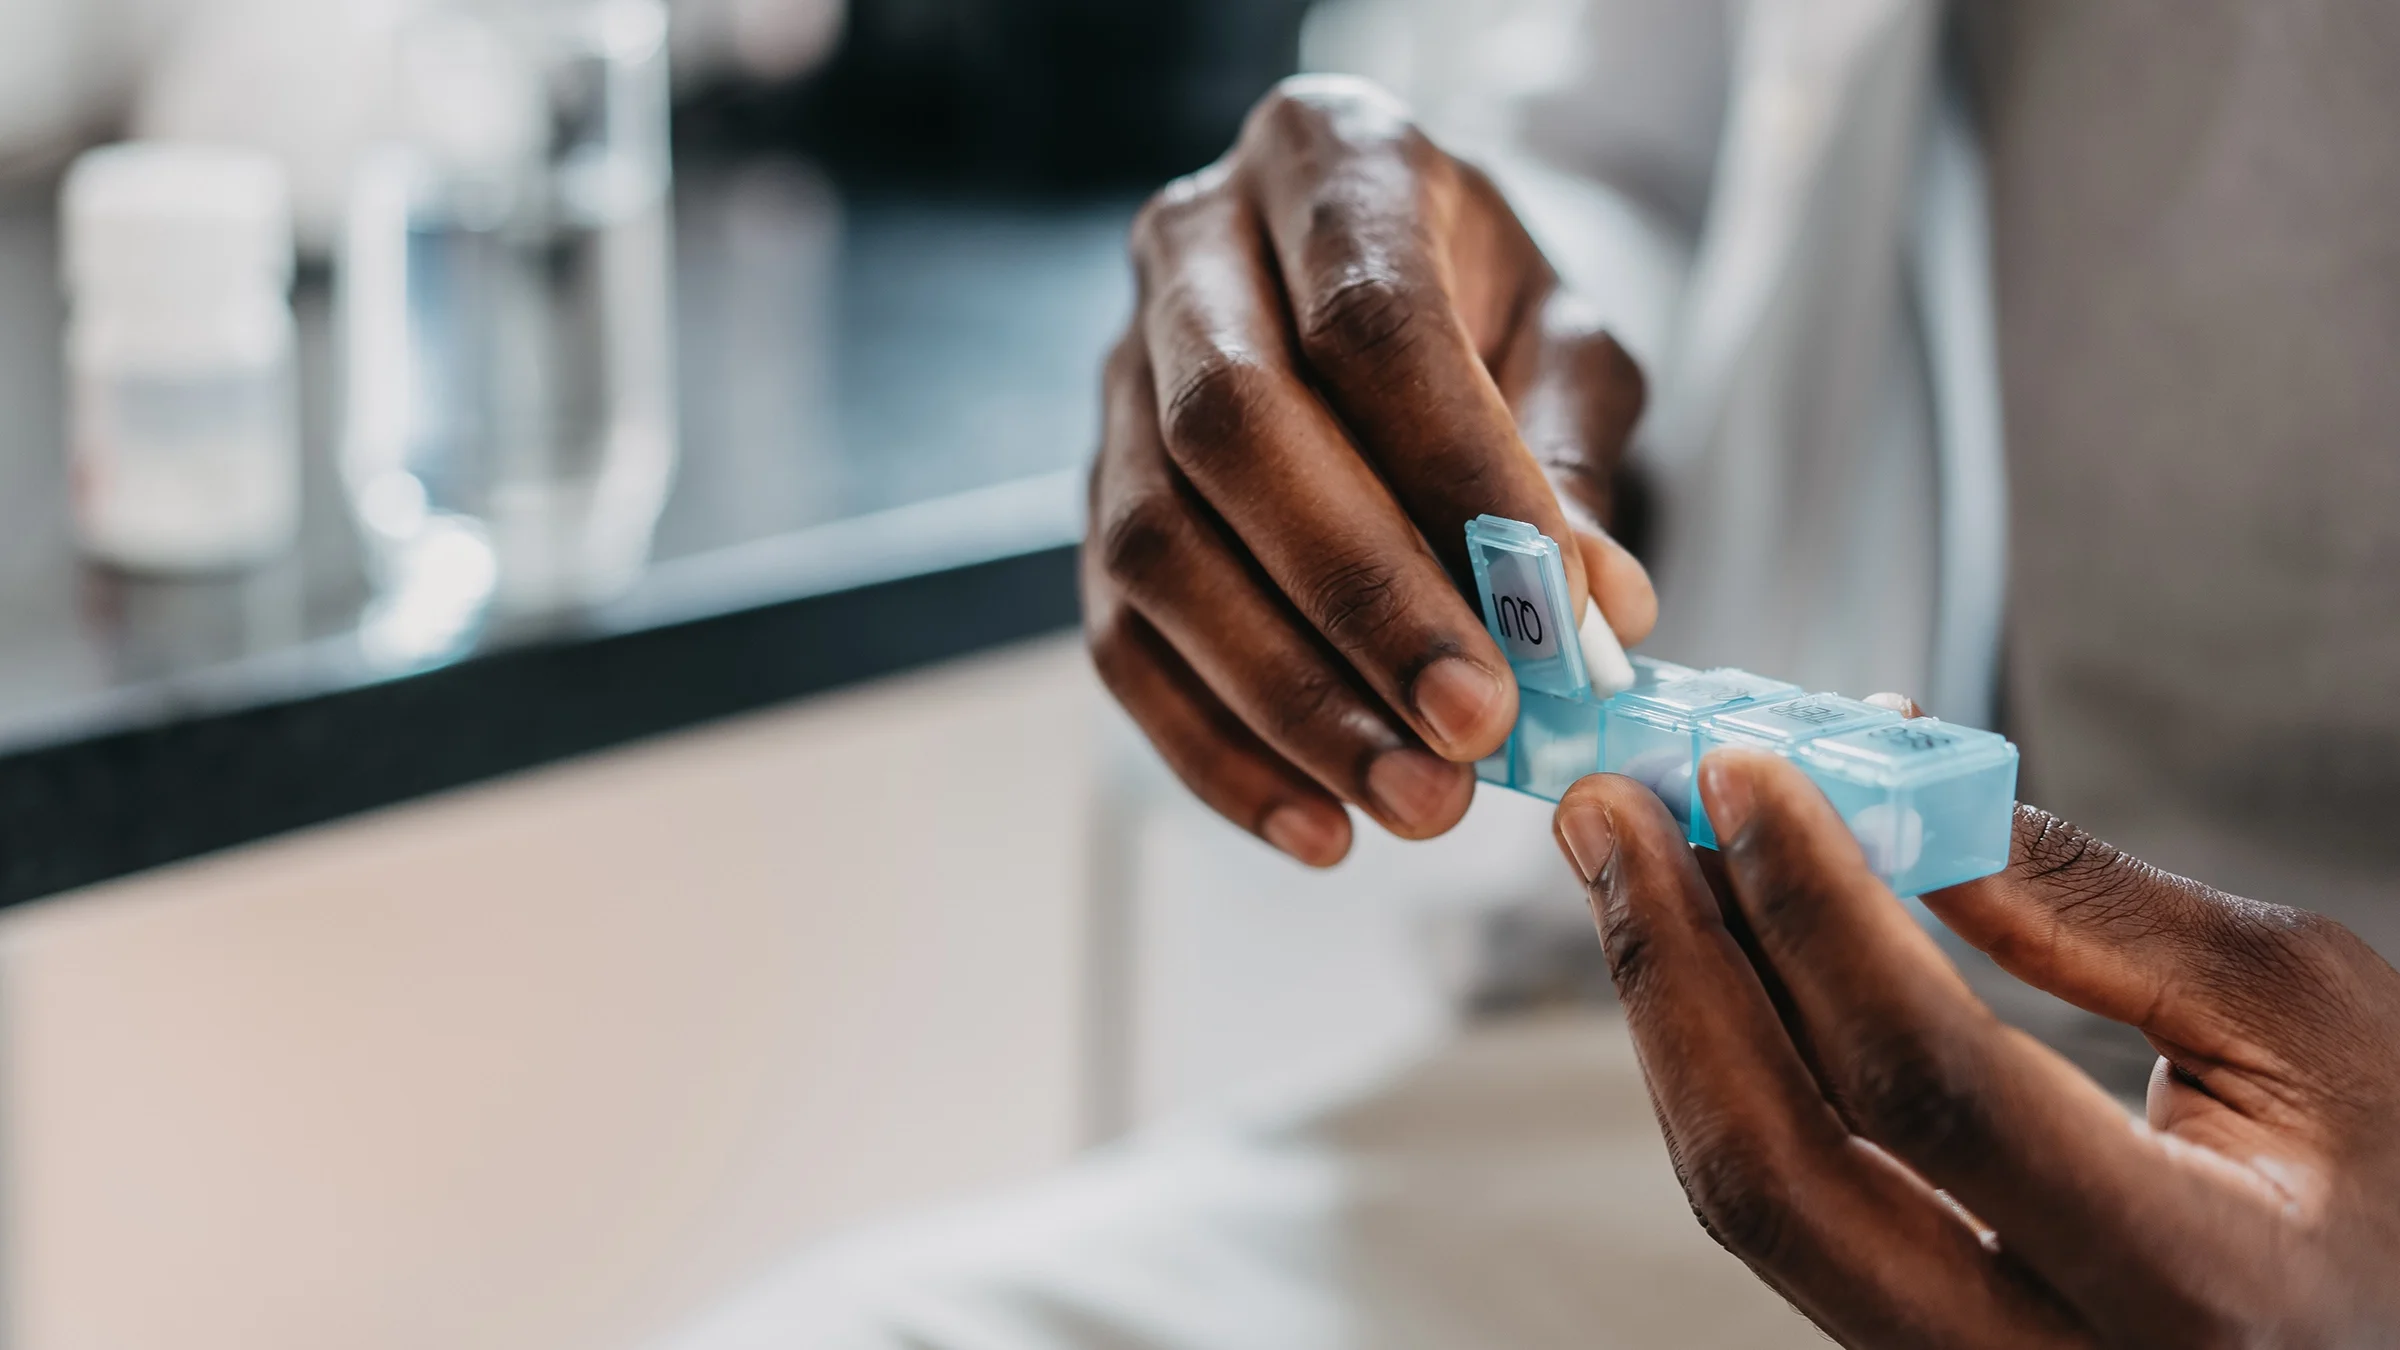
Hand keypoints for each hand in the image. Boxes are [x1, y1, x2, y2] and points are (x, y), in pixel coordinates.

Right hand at [1085, 74, 1656, 867]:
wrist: (1365, 287)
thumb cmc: (1481, 309)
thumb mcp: (1564, 341)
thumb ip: (1570, 458)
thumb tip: (1594, 614)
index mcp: (1324, 161)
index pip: (1371, 317)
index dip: (1460, 478)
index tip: (1553, 624)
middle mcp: (1191, 253)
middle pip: (1236, 429)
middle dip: (1361, 599)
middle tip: (1472, 731)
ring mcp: (1115, 380)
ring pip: (1156, 548)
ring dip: (1288, 697)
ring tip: (1414, 801)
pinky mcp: (1087, 502)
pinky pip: (1119, 640)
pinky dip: (1216, 749)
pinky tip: (1317, 825)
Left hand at [1552, 752, 2399, 1346]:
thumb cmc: (2399, 1170)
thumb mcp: (2305, 1013)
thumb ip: (2092, 914)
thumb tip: (1886, 804)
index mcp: (2197, 1286)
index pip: (1932, 1084)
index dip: (1814, 914)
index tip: (1740, 776)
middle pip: (1784, 1177)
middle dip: (1675, 969)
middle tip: (1615, 812)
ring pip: (1761, 1208)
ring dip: (1676, 1013)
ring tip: (1631, 860)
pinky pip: (1790, 1214)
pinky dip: (1731, 1071)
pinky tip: (1708, 958)